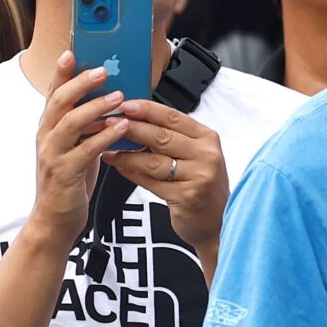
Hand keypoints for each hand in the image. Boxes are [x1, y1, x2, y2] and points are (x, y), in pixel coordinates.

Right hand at [32, 52, 129, 245]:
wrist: (54, 220)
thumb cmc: (70, 180)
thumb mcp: (76, 146)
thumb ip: (86, 124)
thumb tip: (109, 100)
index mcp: (48, 127)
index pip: (52, 93)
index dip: (60, 72)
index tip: (72, 51)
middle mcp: (46, 137)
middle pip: (59, 101)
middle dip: (80, 83)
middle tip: (103, 70)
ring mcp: (52, 155)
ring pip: (70, 123)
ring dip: (96, 107)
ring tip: (119, 97)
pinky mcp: (64, 173)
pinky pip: (85, 150)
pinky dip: (104, 136)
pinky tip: (122, 128)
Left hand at [105, 101, 228, 253]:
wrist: (219, 220)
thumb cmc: (202, 184)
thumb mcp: (196, 155)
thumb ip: (174, 137)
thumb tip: (137, 118)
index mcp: (207, 138)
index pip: (173, 117)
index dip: (147, 110)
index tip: (125, 105)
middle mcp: (206, 155)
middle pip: (161, 137)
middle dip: (131, 128)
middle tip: (109, 124)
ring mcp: (198, 177)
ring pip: (153, 161)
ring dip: (127, 154)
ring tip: (108, 150)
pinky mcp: (186, 197)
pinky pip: (151, 182)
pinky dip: (133, 174)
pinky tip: (120, 168)